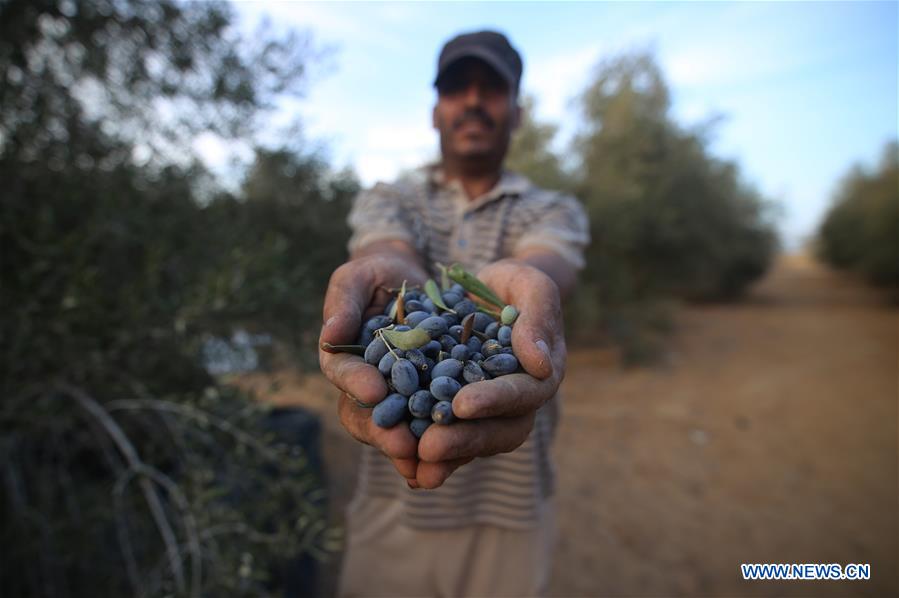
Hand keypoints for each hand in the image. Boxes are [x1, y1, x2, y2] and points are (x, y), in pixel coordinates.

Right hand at [318, 252, 426, 484]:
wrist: (411, 278)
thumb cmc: (375, 273)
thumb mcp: (356, 276)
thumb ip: (343, 302)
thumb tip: (329, 335)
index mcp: (344, 359)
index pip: (343, 374)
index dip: (356, 384)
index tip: (374, 391)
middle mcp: (368, 383)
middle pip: (369, 415)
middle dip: (386, 432)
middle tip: (405, 446)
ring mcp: (398, 394)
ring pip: (400, 428)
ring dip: (415, 447)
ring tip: (431, 460)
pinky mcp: (429, 396)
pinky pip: (433, 420)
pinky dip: (444, 437)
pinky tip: (460, 452)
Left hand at [414, 259, 566, 488]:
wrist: (491, 292)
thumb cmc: (517, 284)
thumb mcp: (532, 286)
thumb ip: (538, 318)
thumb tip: (540, 365)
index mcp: (541, 375)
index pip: (522, 394)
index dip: (494, 401)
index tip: (463, 404)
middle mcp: (519, 401)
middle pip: (499, 431)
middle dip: (465, 440)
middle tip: (429, 447)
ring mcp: (490, 411)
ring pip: (473, 441)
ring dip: (446, 456)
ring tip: (415, 466)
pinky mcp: (462, 411)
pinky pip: (450, 435)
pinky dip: (430, 451)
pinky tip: (404, 463)